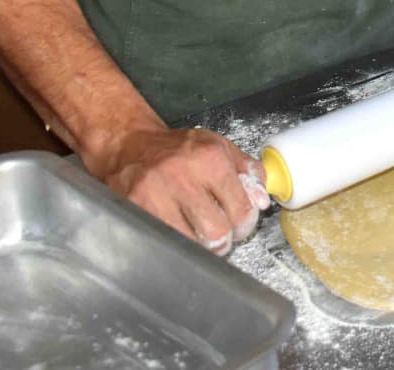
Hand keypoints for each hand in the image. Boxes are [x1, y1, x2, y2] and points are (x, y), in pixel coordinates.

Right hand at [84, 126, 270, 254]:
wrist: (130, 146)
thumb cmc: (178, 149)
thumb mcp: (219, 147)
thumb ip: (247, 170)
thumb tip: (263, 200)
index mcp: (210, 160)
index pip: (240, 209)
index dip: (246, 224)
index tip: (242, 225)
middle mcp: (183, 178)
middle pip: (217, 232)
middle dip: (224, 240)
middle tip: (222, 235)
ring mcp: (156, 196)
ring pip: (191, 243)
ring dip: (200, 247)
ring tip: (200, 236)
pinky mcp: (135, 211)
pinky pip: (165, 241)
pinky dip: (176, 244)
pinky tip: (180, 234)